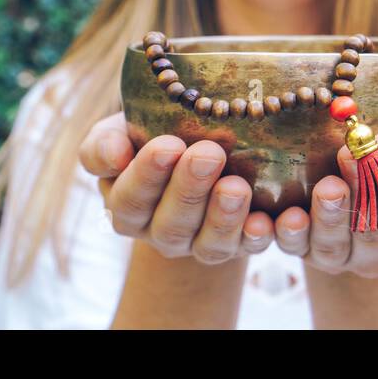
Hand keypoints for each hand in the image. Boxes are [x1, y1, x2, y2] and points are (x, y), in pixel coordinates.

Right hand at [79, 111, 275, 261]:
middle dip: (189, 189)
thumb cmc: (154, 133)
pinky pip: (251, 247)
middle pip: (171, 224)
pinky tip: (272, 219)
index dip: (146, 175)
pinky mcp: (241, 243)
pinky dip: (260, 235)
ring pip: (210, 244)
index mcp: (128, 206)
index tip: (167, 145)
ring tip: (237, 186)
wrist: (204, 142)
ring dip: (224, 217)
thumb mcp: (122, 130)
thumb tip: (114, 155)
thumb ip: (105, 143)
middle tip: (208, 153)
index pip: (130, 199)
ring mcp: (202, 243)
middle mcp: (162, 232)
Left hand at [274, 134, 377, 276]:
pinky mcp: (305, 252)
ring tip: (326, 185)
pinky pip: (296, 248)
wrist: (355, 177)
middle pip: (374, 229)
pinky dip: (290, 233)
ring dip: (330, 215)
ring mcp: (341, 258)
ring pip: (335, 244)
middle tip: (350, 153)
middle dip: (363, 189)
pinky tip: (286, 216)